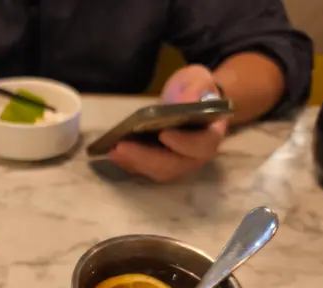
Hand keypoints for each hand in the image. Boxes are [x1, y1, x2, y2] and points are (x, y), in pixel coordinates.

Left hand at [108, 65, 227, 181]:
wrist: (188, 100)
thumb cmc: (195, 90)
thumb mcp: (198, 80)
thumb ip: (195, 88)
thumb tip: (186, 102)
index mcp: (210, 135)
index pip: (202, 146)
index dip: (184, 144)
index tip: (164, 134)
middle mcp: (196, 156)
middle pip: (174, 165)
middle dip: (146, 158)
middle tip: (122, 147)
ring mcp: (178, 163)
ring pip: (158, 171)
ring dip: (133, 163)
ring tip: (113, 150)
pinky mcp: (161, 165)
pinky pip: (145, 170)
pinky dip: (128, 163)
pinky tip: (112, 152)